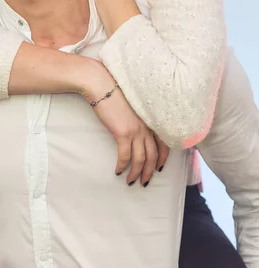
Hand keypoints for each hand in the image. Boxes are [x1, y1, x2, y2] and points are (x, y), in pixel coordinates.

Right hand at [84, 63, 169, 184]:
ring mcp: (136, 130)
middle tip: (145, 182)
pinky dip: (122, 166)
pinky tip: (118, 171)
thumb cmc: (114, 93)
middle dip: (149, 171)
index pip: (164, 143)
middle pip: (153, 155)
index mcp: (150, 119)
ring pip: (140, 159)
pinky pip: (125, 156)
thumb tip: (136, 130)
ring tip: (131, 182)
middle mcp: (146, 126)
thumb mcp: (132, 106)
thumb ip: (138, 118)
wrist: (102, 86)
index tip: (159, 168)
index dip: (162, 158)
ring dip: (136, 173)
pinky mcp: (122, 133)